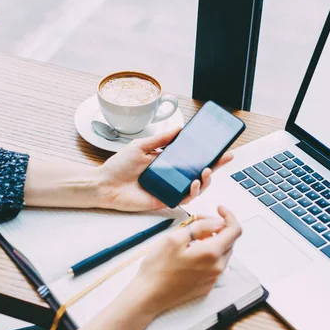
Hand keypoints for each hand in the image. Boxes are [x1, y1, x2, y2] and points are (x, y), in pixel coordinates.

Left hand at [97, 128, 233, 211]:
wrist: (104, 185)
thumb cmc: (118, 167)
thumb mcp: (141, 146)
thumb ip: (161, 139)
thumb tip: (179, 128)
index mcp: (166, 161)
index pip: (191, 157)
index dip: (206, 153)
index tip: (220, 146)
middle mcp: (170, 175)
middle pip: (198, 172)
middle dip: (215, 165)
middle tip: (225, 158)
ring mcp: (169, 188)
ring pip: (196, 187)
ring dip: (205, 179)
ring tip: (205, 171)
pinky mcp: (164, 200)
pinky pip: (184, 198)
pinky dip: (192, 192)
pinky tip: (194, 183)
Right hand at [130, 206, 241, 314]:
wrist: (149, 296)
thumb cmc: (158, 268)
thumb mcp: (175, 238)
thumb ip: (201, 227)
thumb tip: (219, 221)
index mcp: (211, 253)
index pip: (234, 230)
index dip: (229, 216)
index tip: (219, 209)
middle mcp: (217, 267)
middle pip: (229, 241)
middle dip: (217, 227)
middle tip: (198, 220)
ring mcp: (213, 278)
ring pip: (222, 252)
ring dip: (213, 240)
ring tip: (192, 238)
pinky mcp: (207, 285)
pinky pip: (215, 265)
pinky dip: (209, 254)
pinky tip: (192, 253)